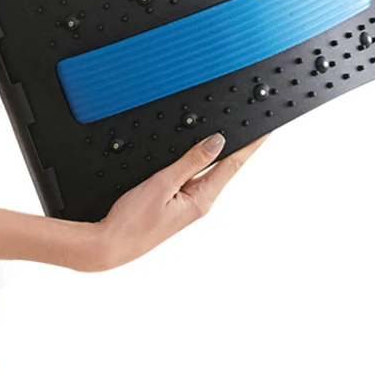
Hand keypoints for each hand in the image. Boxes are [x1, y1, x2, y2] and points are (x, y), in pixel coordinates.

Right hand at [77, 132, 269, 271]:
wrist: (111, 244)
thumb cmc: (132, 222)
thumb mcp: (163, 184)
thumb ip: (190, 162)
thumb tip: (216, 142)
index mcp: (201, 199)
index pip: (232, 165)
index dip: (249, 146)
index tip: (264, 132)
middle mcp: (198, 203)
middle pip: (223, 168)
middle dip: (236, 148)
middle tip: (249, 130)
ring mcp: (186, 205)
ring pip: (205, 172)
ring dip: (215, 155)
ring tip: (227, 139)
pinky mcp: (173, 205)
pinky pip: (190, 179)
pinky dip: (196, 164)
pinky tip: (195, 158)